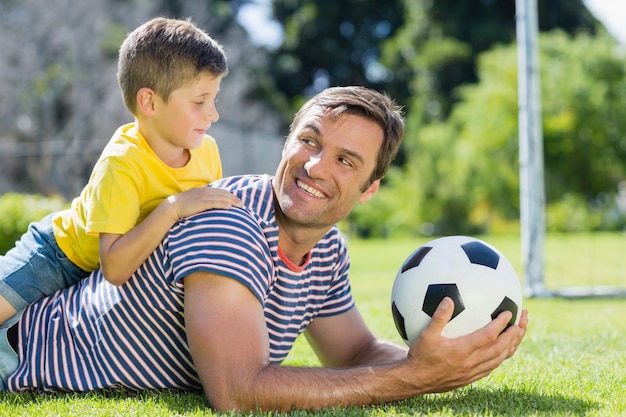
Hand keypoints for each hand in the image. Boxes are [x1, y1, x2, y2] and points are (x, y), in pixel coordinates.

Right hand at [166, 186, 241, 219]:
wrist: (171, 207)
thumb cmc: (182, 206)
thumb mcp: (194, 201)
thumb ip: (203, 201)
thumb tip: (211, 207)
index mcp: (204, 190)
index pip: (220, 191)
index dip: (230, 195)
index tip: (237, 200)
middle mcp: (205, 191)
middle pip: (223, 194)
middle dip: (234, 198)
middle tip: (242, 204)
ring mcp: (202, 197)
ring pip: (221, 198)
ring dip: (232, 201)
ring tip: (240, 206)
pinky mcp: (200, 203)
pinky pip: (214, 203)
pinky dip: (222, 204)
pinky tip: (229, 207)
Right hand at [404, 297, 527, 393]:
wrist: (416, 380)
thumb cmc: (420, 355)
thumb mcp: (425, 334)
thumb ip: (439, 317)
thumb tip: (448, 299)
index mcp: (462, 350)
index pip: (488, 336)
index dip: (501, 324)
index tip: (509, 313)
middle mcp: (471, 362)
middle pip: (501, 348)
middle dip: (515, 334)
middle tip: (523, 319)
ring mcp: (473, 372)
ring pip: (499, 359)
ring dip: (512, 345)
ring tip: (519, 333)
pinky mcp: (471, 378)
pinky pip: (492, 367)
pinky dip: (501, 356)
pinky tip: (503, 349)